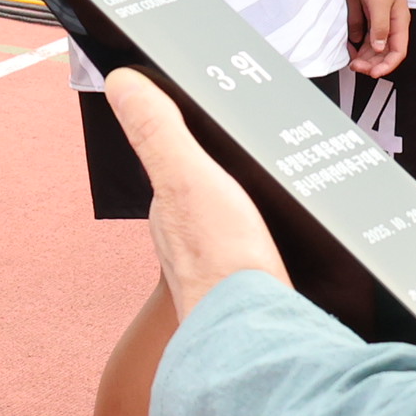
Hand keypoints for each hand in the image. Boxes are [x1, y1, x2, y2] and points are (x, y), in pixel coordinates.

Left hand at [104, 71, 286, 320]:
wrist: (260, 334)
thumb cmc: (221, 261)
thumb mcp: (187, 177)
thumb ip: (156, 129)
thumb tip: (120, 81)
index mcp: (170, 209)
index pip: (179, 163)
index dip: (197, 140)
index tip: (222, 120)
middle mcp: (187, 240)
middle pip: (212, 190)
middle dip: (234, 170)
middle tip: (266, 145)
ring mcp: (220, 267)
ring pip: (238, 221)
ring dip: (257, 204)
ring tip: (285, 185)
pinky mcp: (255, 290)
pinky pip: (263, 250)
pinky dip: (276, 236)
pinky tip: (294, 234)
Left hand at [344, 0, 410, 77]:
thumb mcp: (379, 2)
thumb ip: (380, 27)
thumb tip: (380, 48)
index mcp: (399, 20)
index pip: (397, 51)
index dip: (386, 65)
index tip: (372, 72)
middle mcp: (391, 20)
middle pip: (385, 50)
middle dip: (372, 62)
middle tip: (356, 67)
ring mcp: (379, 15)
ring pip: (374, 43)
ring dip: (365, 54)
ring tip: (352, 59)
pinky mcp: (368, 8)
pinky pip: (365, 31)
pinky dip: (359, 41)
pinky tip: (350, 45)